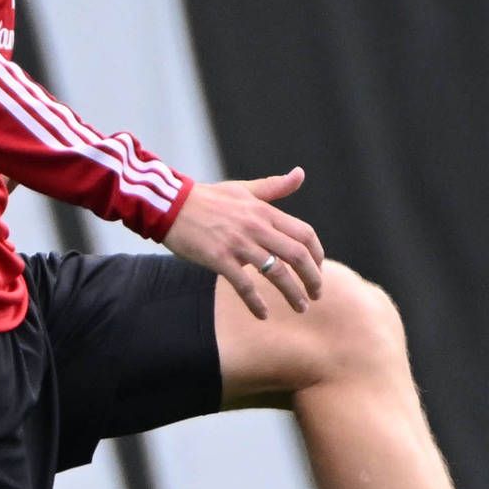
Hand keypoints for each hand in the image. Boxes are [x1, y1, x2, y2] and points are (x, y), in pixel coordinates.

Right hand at [164, 167, 324, 318]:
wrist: (170, 205)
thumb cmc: (208, 198)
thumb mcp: (244, 189)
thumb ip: (274, 187)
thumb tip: (300, 174)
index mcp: (264, 211)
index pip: (304, 234)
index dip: (317, 254)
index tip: (317, 269)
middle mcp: (256, 226)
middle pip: (297, 255)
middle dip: (313, 278)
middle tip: (316, 294)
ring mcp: (238, 243)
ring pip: (277, 273)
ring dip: (293, 294)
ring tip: (301, 308)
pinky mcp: (218, 258)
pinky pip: (244, 285)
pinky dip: (256, 302)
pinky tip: (262, 315)